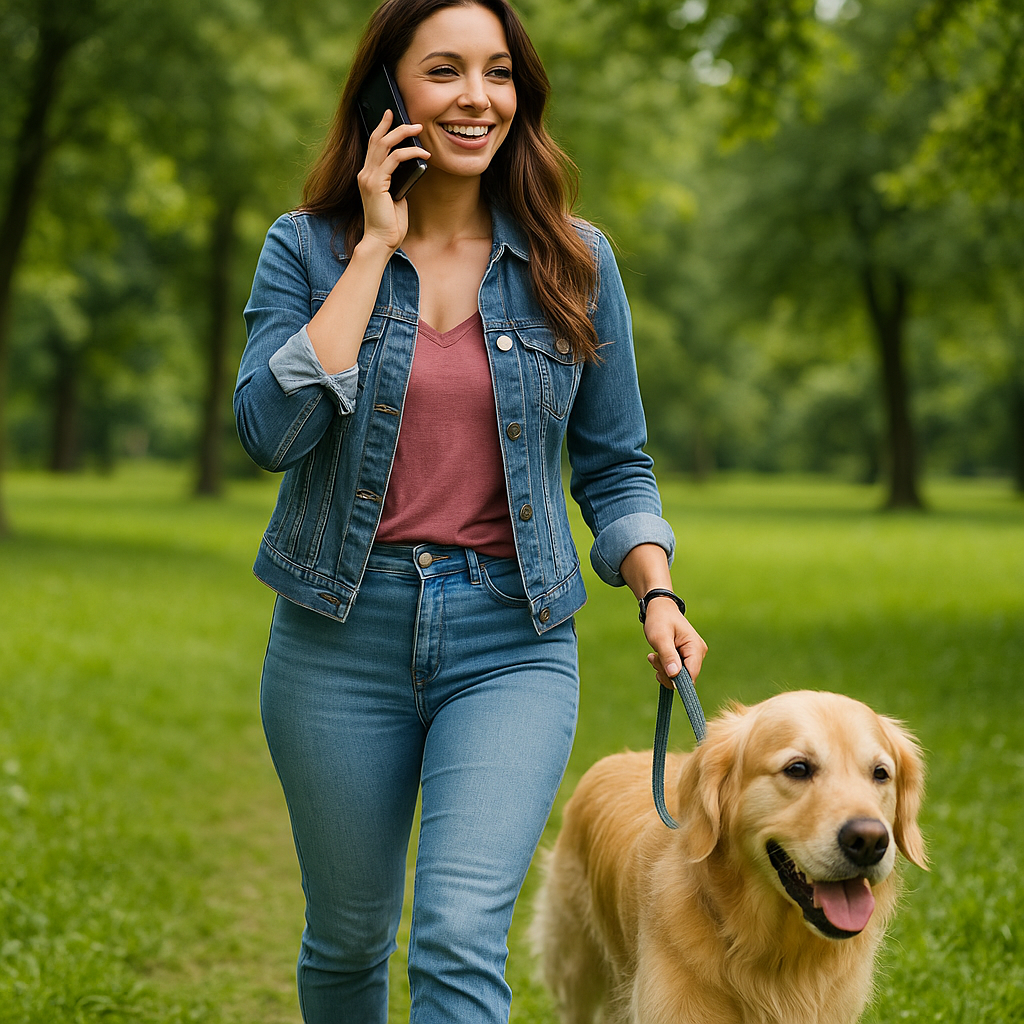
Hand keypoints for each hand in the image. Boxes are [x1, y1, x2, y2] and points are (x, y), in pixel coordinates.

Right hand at [356, 110, 429, 252]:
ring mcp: (368, 178)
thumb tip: (411, 168)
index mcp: (368, 176)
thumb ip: (398, 181)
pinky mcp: (376, 184)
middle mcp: (365, 173)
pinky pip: (394, 159)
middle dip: (394, 125)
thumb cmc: (390, 224)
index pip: (373, 145)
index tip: (391, 114)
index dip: (382, 128)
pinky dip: (410, 153)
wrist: (381, 241)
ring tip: (419, 129)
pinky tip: (423, 154)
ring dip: (403, 133)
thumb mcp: (396, 197)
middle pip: (377, 139)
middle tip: (413, 120)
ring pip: (384, 144)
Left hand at [642, 598, 707, 688]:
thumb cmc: (660, 620)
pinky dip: (664, 668)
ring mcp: (693, 656)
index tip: (659, 672)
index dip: (676, 679)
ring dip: (663, 670)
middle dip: (666, 672)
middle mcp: (698, 653)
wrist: (659, 609)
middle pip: (685, 678)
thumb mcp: (660, 637)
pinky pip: (676, 672)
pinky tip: (657, 657)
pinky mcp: (685, 658)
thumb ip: (668, 655)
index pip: (692, 675)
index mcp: (696, 647)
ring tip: (653, 655)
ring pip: (679, 676)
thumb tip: (674, 675)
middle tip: (653, 657)